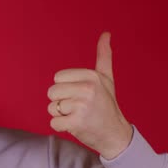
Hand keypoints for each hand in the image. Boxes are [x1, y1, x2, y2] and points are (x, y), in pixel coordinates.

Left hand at [47, 32, 132, 159]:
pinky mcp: (76, 123)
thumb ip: (104, 56)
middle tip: (79, 107)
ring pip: (51, 108)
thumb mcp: (106, 78)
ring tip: (79, 116)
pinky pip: (53, 123)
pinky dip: (62, 127)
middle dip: (61, 102)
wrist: (115, 134)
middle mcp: (87, 89)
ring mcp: (81, 106)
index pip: (57, 78)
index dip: (65, 88)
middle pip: (51, 92)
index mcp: (91, 76)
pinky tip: (77, 126)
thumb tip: (106, 33)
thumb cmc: (107, 105)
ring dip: (62, 115)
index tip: (80, 95)